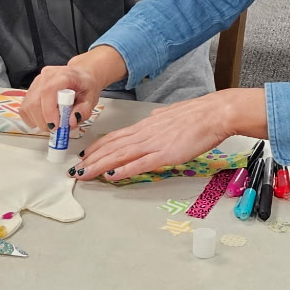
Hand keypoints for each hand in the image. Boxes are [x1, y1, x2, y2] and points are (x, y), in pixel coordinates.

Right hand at [19, 46, 126, 132]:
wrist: (81, 75)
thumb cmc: (86, 85)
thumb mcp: (92, 98)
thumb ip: (83, 110)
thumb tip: (71, 122)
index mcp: (63, 75)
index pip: (48, 91)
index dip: (49, 111)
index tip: (56, 125)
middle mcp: (46, 76)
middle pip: (34, 101)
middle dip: (44, 121)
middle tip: (57, 128)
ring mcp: (36, 82)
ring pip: (27, 106)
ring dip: (38, 121)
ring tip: (52, 123)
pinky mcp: (31, 89)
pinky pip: (25, 108)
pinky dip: (32, 118)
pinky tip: (44, 119)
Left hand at [73, 88, 264, 182]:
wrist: (213, 114)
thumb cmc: (197, 115)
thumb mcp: (170, 115)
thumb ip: (158, 121)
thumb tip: (151, 119)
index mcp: (145, 126)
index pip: (114, 137)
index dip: (97, 147)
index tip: (84, 155)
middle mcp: (144, 134)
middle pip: (111, 147)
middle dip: (91, 159)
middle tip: (75, 170)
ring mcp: (153, 144)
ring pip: (119, 155)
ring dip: (99, 166)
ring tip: (84, 174)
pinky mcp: (164, 155)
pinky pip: (139, 164)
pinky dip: (123, 170)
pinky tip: (111, 176)